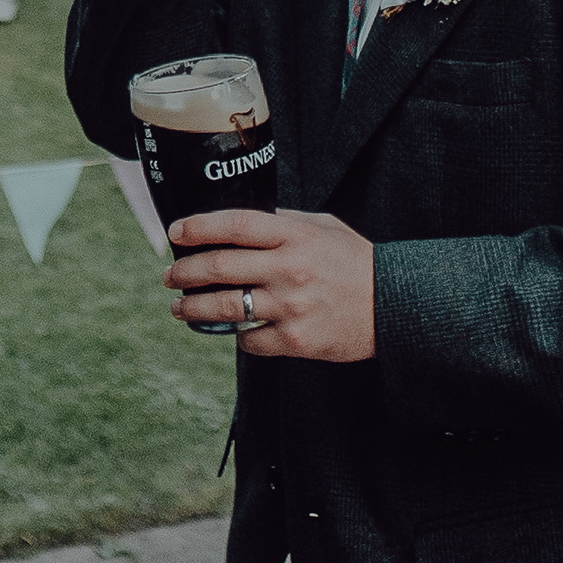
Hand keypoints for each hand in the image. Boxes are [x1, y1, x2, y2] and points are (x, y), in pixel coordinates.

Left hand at [162, 208, 375, 361]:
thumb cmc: (356, 262)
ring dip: (193, 308)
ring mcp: (291, 307)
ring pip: (226, 308)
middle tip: (169, 275)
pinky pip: (250, 341)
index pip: (235, 225)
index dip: (199, 227)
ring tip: (179, 307)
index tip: (175, 231)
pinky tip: (232, 332)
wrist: (394, 306)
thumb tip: (239, 222)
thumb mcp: (323, 227)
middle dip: (184, 271)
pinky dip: (237, 337)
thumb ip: (283, 221)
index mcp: (295, 236)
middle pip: (220, 267)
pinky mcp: (295, 340)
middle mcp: (289, 269)